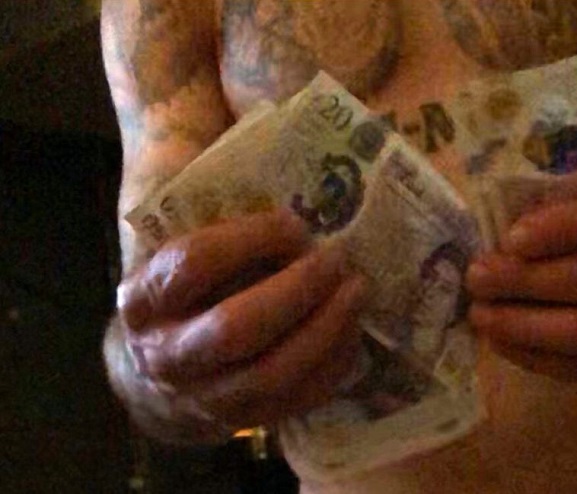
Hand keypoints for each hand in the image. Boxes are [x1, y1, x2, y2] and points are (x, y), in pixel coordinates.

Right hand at [109, 210, 366, 442]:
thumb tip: (289, 159)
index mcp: (145, 298)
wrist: (157, 375)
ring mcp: (205, 397)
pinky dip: (332, 365)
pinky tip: (354, 330)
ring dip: (324, 329)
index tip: (294, 222)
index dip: (251, 239)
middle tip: (337, 258)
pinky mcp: (243, 422)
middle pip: (237, 327)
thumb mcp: (177, 247)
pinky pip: (296, 400)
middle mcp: (168, 353)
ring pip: (272, 373)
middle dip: (297, 290)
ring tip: (358, 289)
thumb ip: (213, 212)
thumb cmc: (180, 294)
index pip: (194, 264)